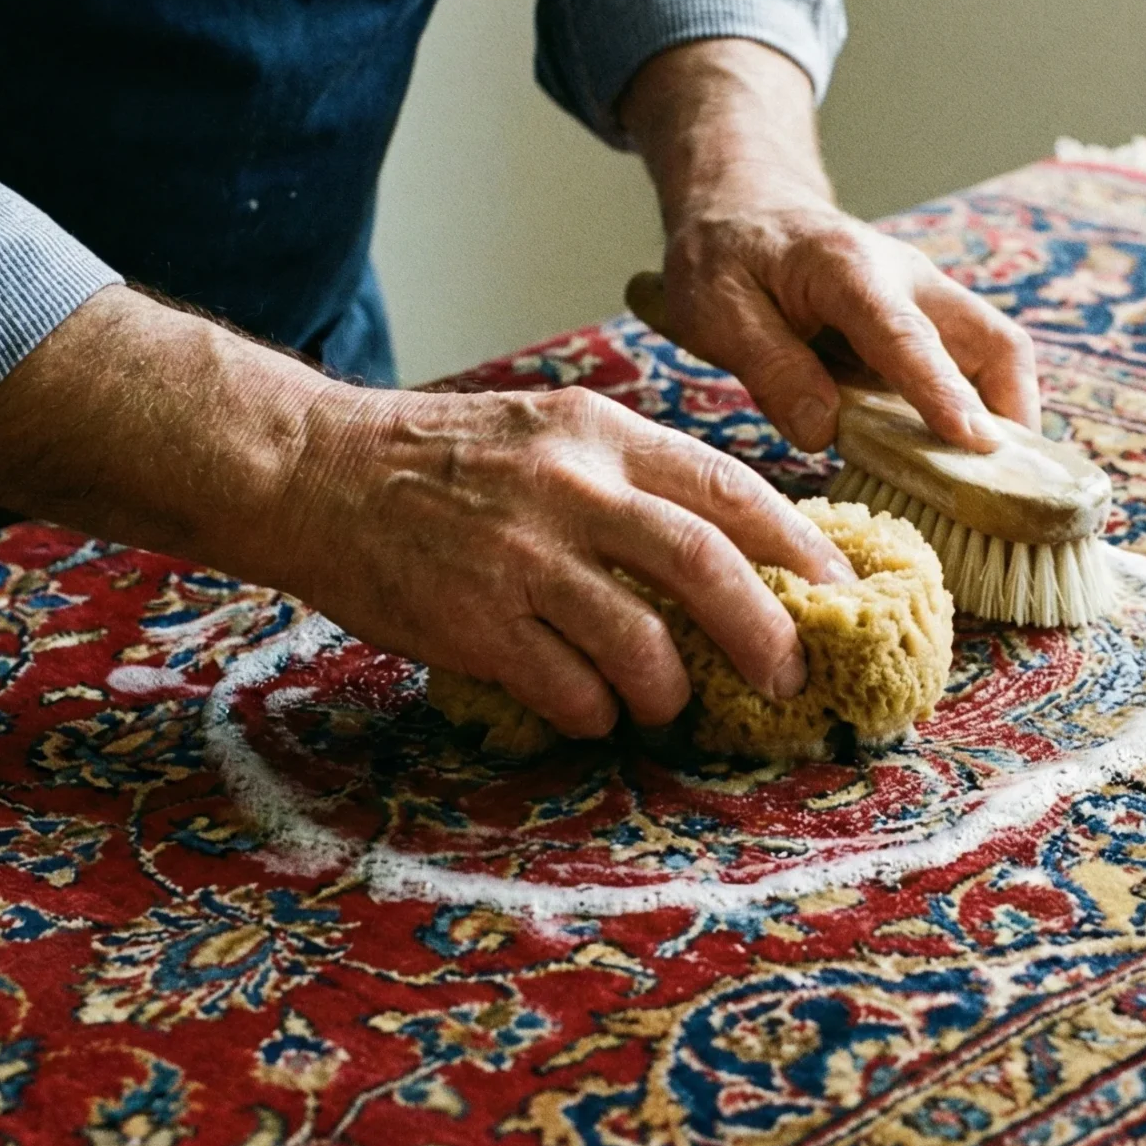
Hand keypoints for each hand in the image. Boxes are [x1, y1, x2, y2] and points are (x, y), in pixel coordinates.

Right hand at [0, 288, 854, 738]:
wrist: (309, 470)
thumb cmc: (440, 460)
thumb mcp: (547, 433)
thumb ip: (630, 479)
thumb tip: (731, 548)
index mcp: (599, 433)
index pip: (727, 490)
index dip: (796, 548)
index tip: (836, 592)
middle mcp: (569, 488)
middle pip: (707, 566)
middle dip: (765, 632)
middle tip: (789, 675)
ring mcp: (519, 557)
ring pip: (642, 643)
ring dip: (673, 688)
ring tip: (671, 702)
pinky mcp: (474, 620)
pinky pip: (569, 689)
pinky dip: (596, 712)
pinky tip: (590, 711)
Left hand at [621, 39, 1038, 454]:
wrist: (748, 210)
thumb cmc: (727, 258)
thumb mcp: (715, 310)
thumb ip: (770, 368)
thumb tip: (824, 430)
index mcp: (847, 270)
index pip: (906, 336)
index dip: (941, 390)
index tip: (972, 440)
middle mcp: (909, 280)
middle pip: (992, 342)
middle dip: (1011, 412)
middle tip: (1006, 485)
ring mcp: (929, 302)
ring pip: (996, 357)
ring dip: (1002, 419)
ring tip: (988, 486)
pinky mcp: (931, 326)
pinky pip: (974, 370)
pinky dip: (978, 415)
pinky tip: (955, 463)